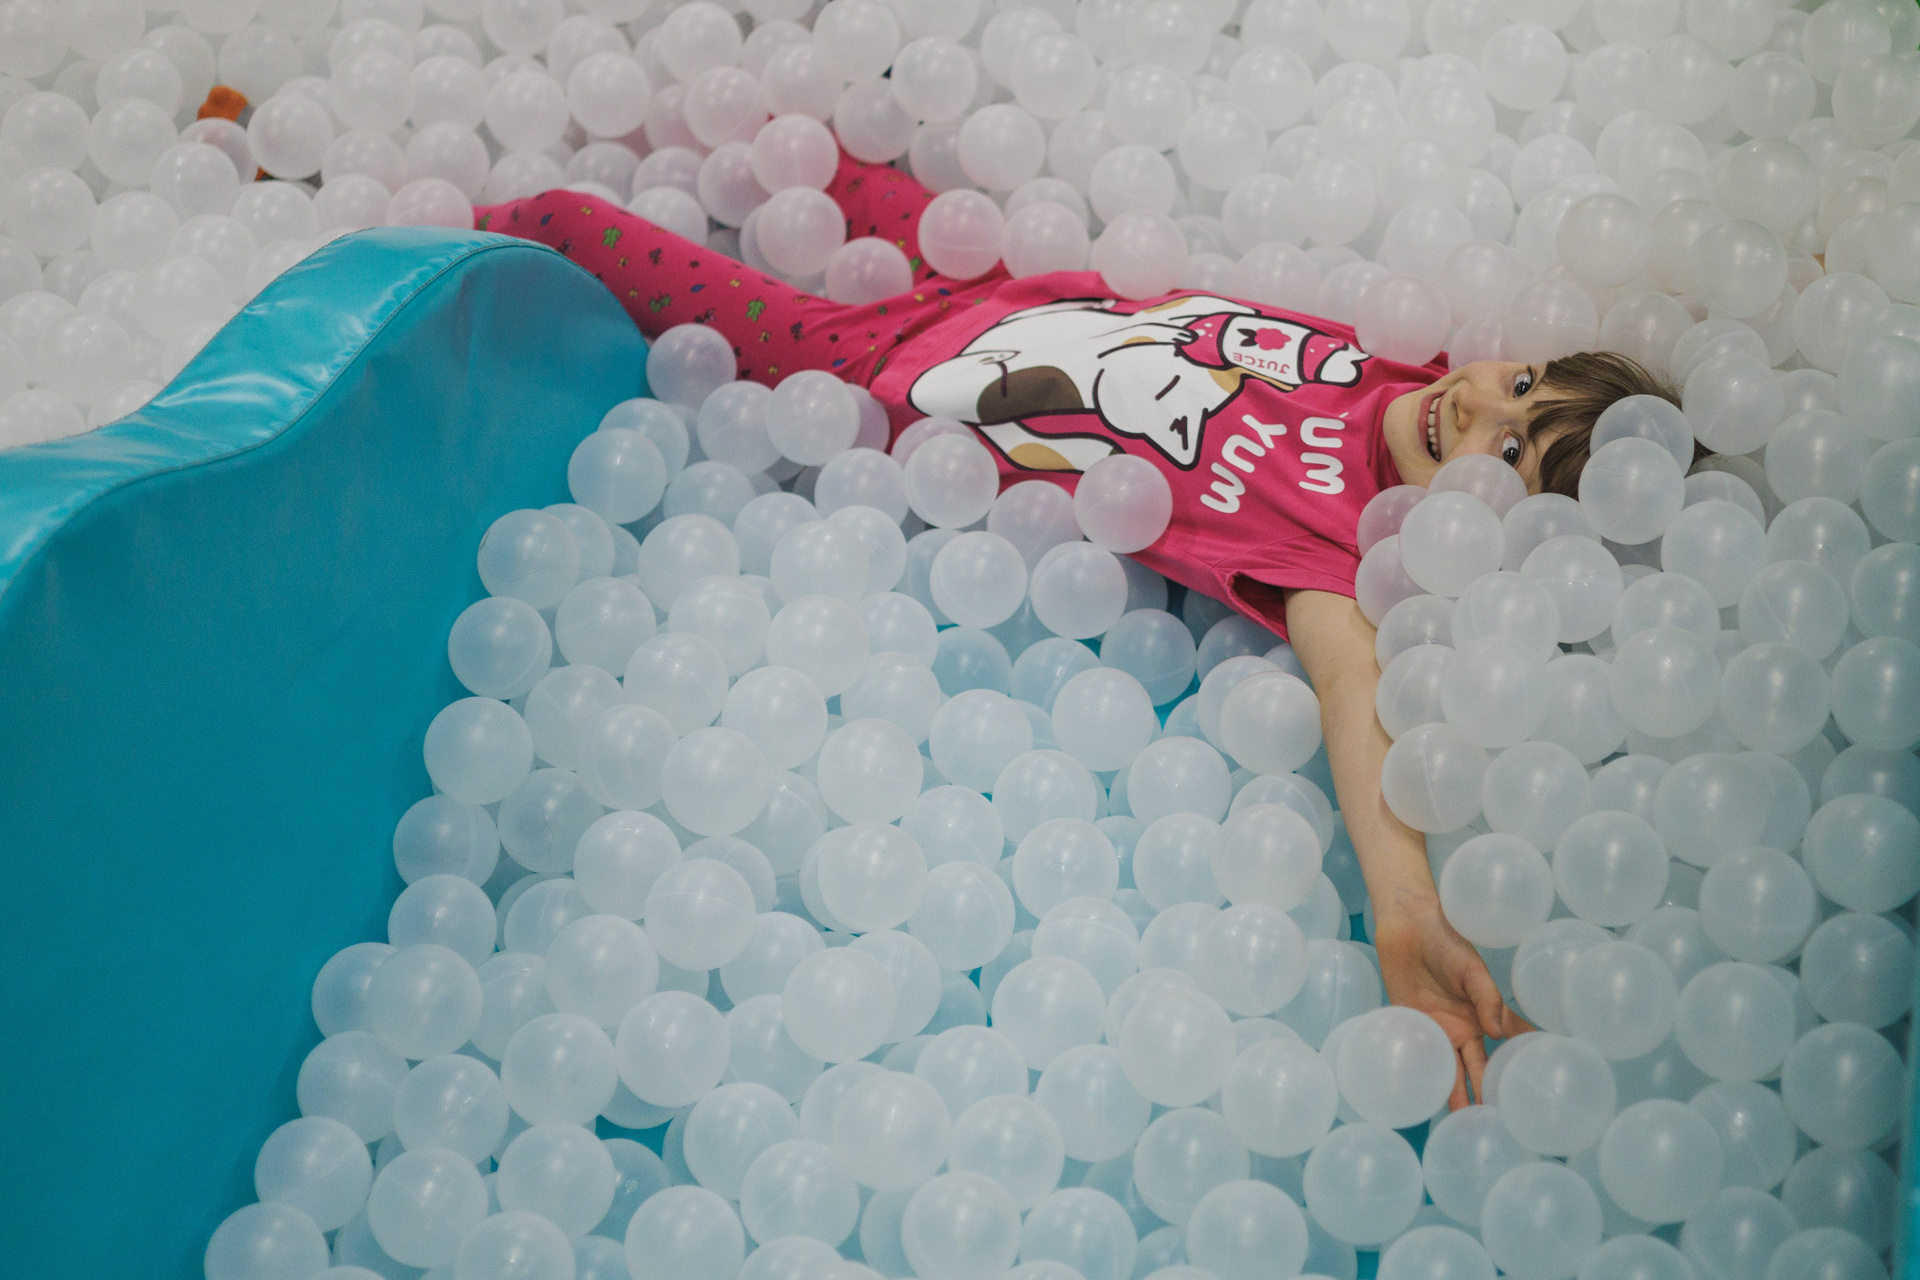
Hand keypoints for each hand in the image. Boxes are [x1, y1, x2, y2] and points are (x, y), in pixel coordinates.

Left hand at [1372, 905, 1532, 1110]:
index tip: (1526, 1097)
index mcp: (1481, 1016)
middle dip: (1482, 1094)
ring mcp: (1434, 1028)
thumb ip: (1486, 997)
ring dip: (1451, 1094)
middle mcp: (1460, 1028)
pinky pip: (1415, 1051)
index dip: (1513, 1070)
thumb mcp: (1472, 968)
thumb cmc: (1445, 939)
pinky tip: (1422, 1095)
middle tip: (1493, 1125)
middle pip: (1474, 1068)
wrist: (1407, 924)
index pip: (1502, 1049)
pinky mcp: (1407, 1023)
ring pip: (1445, 1068)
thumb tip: (1498, 1033)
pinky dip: (1420, 1071)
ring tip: (1462, 1123)